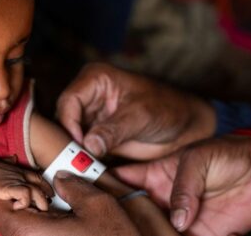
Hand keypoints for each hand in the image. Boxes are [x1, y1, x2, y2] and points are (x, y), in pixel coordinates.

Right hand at [0, 156, 52, 210]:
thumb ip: (8, 161)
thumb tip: (14, 157)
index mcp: (18, 169)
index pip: (38, 177)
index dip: (45, 186)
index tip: (47, 195)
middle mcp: (20, 174)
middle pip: (42, 184)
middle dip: (46, 196)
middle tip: (45, 205)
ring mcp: (15, 180)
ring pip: (37, 191)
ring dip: (40, 202)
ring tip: (37, 210)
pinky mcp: (8, 187)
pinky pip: (25, 195)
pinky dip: (24, 203)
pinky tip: (17, 207)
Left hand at [0, 171, 140, 235]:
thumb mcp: (97, 205)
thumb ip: (72, 186)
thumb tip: (59, 179)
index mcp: (29, 233)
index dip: (5, 192)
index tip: (27, 187)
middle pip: (5, 221)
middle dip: (22, 205)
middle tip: (49, 199)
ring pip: (19, 233)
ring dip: (34, 221)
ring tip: (61, 215)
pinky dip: (43, 232)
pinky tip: (65, 229)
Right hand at [56, 63, 215, 159]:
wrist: (186, 128)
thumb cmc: (168, 109)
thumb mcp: (141, 116)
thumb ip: (113, 129)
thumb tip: (89, 144)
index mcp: (96, 79)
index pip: (69, 101)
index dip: (69, 124)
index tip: (79, 146)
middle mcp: (88, 96)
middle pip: (64, 120)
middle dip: (69, 142)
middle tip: (76, 163)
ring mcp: (91, 117)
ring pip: (69, 137)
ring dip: (74, 154)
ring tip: (83, 169)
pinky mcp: (96, 136)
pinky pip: (80, 149)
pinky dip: (83, 161)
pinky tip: (89, 171)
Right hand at [114, 135, 250, 234]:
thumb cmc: (227, 153)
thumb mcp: (197, 159)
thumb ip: (183, 187)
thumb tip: (176, 219)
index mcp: (153, 176)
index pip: (120, 182)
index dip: (101, 185)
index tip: (82, 189)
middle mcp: (161, 200)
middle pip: (131, 214)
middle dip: (118, 221)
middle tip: (103, 227)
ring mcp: (178, 220)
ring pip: (151, 234)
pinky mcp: (200, 235)